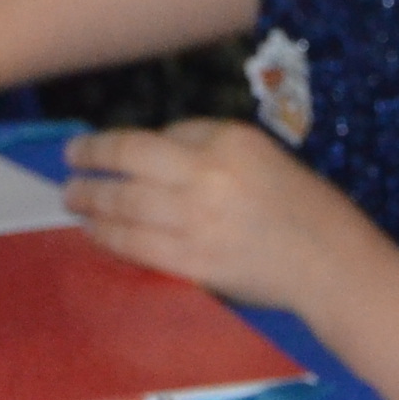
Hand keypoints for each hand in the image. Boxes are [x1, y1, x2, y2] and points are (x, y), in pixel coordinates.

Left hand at [61, 120, 370, 315]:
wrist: (330, 263)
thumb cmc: (301, 206)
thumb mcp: (261, 154)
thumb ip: (208, 147)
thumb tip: (150, 156)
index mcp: (228, 141)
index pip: (156, 136)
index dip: (110, 143)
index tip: (86, 148)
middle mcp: (208, 176)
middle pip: (130, 165)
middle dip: (90, 168)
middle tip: (68, 173)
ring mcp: (198, 221)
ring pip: (126, 206)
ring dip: (91, 203)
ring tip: (73, 201)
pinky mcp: (195, 262)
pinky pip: (137, 247)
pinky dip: (108, 238)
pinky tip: (94, 233)